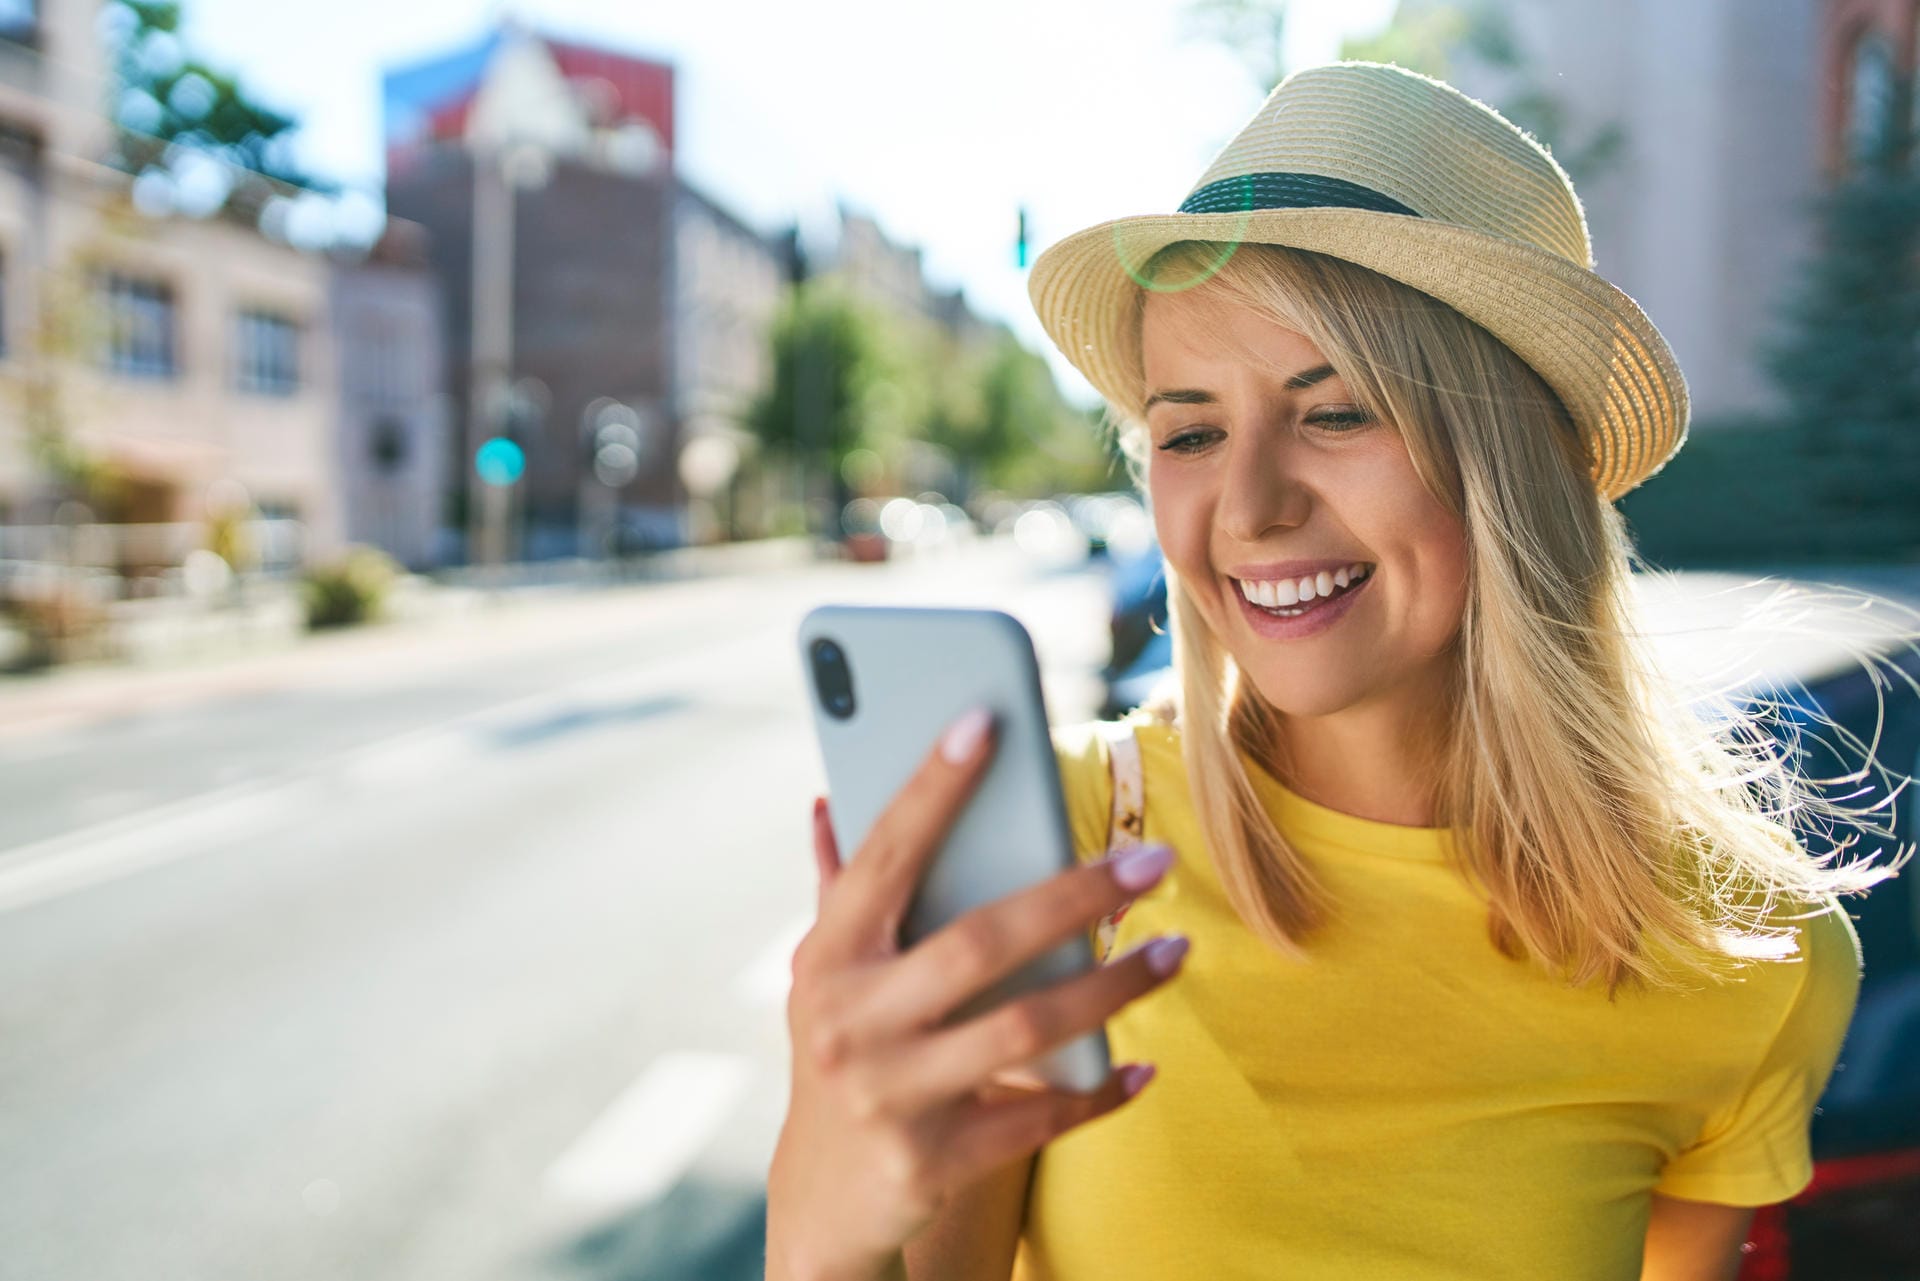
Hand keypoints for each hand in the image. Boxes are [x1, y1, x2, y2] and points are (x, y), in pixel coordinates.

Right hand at [766, 707, 1186, 1280]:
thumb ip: (837, 888)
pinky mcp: (932, 1161)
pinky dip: (1100, 1092)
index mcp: (827, 955)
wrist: (824, 1201)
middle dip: (1076, 895)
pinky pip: (1039, 1116)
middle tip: (1158, 858)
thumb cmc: (846, 1050)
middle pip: (980, 943)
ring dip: (1114, 986)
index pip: (884, 855)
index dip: (931, 786)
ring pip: (1025, 1029)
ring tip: (1177, 949)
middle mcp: (848, 1020)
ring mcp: (889, 1095)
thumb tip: (827, 798)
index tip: (986, 719)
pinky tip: (1146, 1067)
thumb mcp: (828, 972)